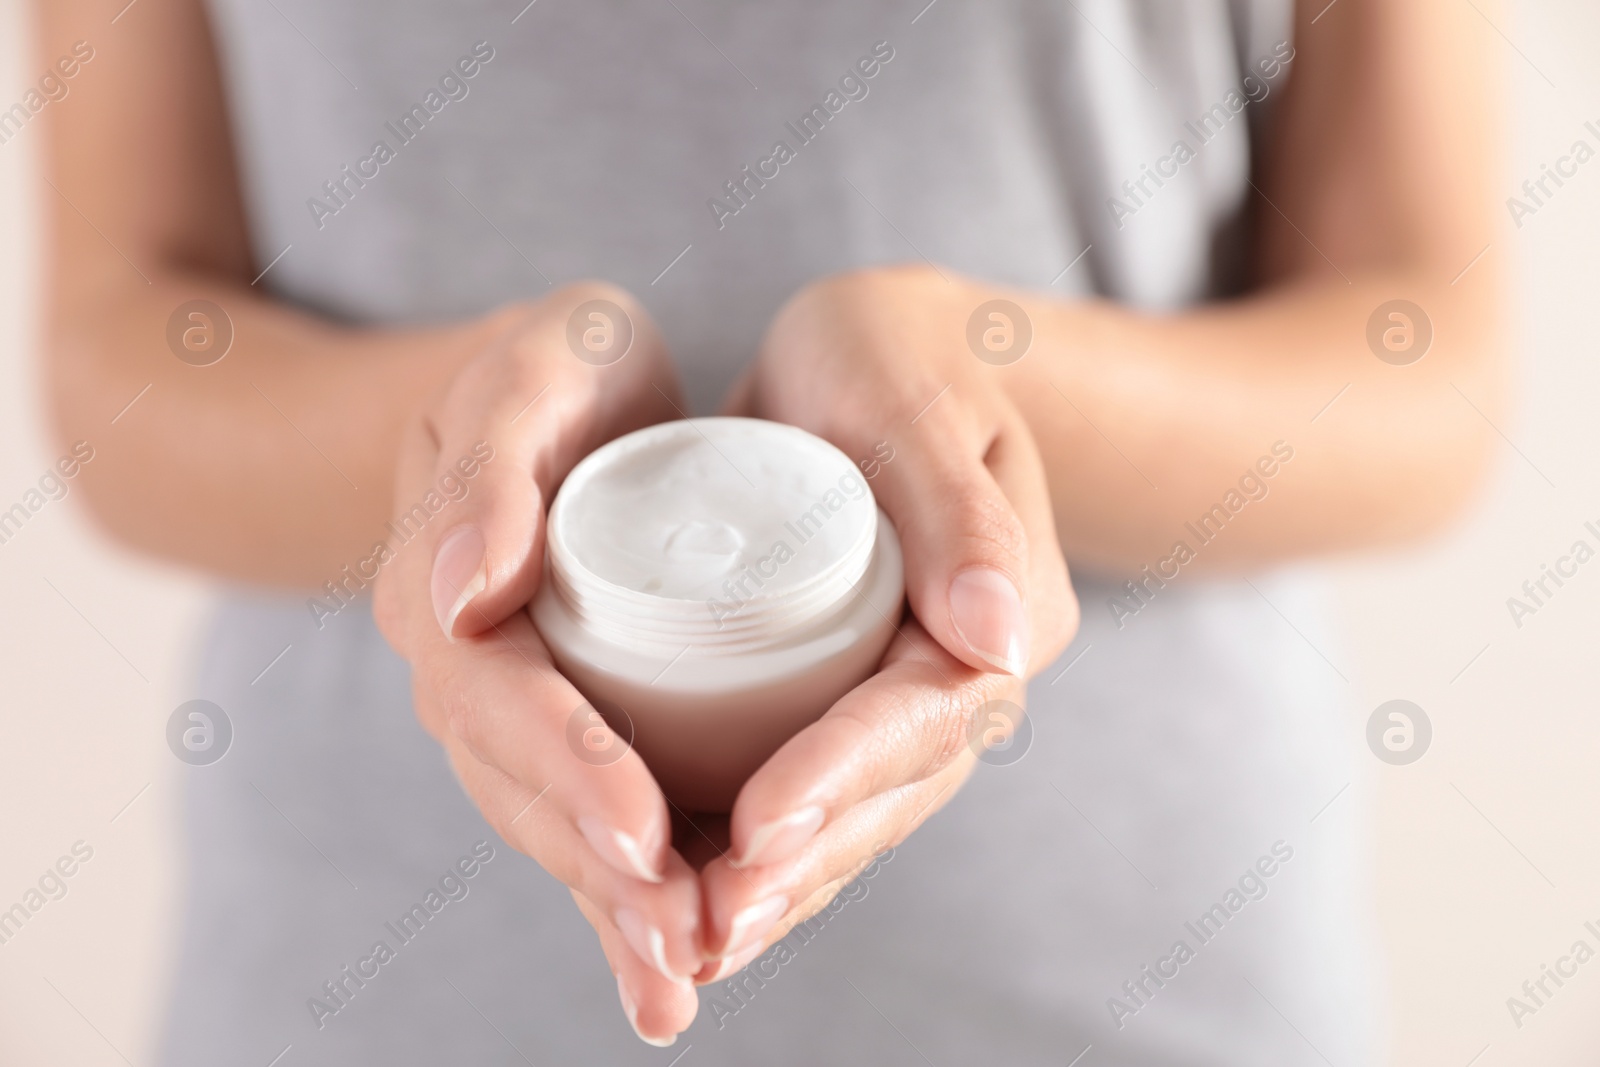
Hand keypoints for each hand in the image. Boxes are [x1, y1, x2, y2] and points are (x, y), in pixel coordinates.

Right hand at [372, 284, 700, 1043]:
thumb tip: (459, 589)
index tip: (643, 828)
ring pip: (554, 827)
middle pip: (525, 791)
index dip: (569, 764)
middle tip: (687, 938)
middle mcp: (465, 675)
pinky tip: (666, 983)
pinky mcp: (564, 732)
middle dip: (605, 870)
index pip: (498, 700)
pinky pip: (583, 825)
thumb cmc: (553, 372)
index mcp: (443, 595)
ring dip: (617, 909)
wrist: (552, 396)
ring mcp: (510, 714)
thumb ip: (491, 465)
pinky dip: (618, 906)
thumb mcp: (529, 377)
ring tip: (684, 978)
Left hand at [701, 265, 1077, 976]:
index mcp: (1002, 608)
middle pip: (891, 790)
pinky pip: (820, 787)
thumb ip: (958, 509)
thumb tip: (1001, 641)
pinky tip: (698, 900)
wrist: (883, 356)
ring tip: (695, 943)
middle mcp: (968, 669)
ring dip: (782, 885)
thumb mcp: (916, 403)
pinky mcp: (856, 694)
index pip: (923, 714)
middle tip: (710, 924)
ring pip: (856, 811)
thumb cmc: (897, 355)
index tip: (757, 828)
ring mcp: (915, 692)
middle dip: (803, 861)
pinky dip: (765, 850)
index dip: (841, 775)